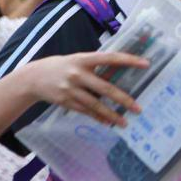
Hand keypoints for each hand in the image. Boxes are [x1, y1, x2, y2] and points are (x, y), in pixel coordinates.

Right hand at [21, 52, 148, 125]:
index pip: (111, 58)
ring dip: (111, 115)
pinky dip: (98, 117)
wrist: (34, 77)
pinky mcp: (65, 101)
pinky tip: (108, 122)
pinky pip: (86, 111)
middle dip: (123, 99)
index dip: (129, 60)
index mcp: (84, 59)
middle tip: (138, 108)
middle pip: (105, 88)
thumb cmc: (65, 66)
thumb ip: (98, 65)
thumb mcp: (80, 59)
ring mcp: (71, 89)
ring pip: (95, 104)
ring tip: (125, 122)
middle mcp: (78, 74)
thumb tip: (123, 70)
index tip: (146, 64)